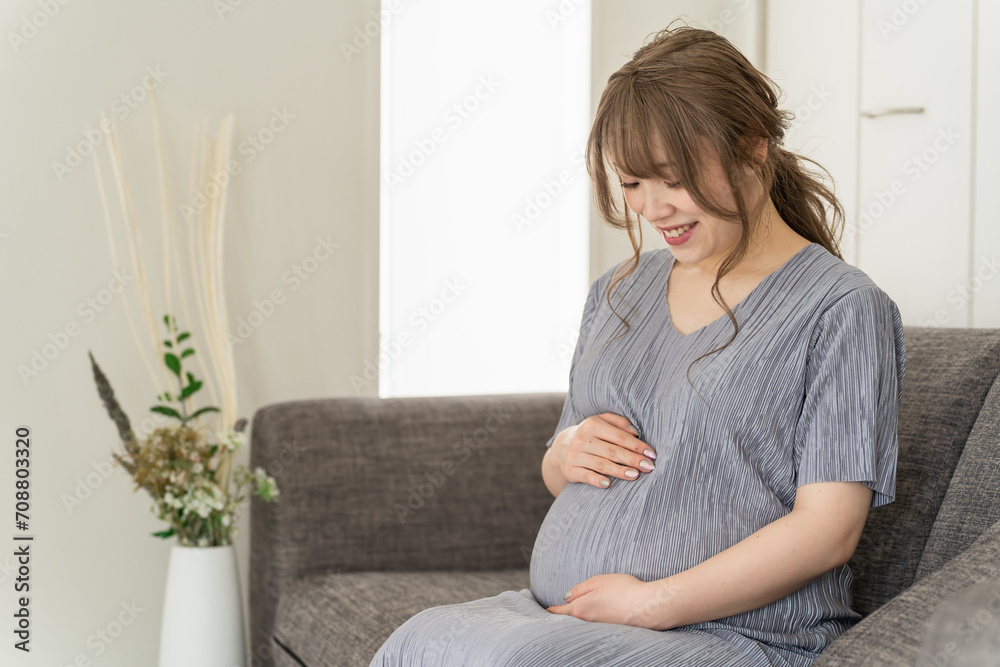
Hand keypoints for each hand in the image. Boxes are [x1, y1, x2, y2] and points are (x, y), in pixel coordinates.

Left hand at [545, 573, 673, 629]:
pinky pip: (597, 624)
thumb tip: (567, 597)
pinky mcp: (612, 630)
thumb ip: (579, 589)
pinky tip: (601, 612)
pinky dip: (594, 619)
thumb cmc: (623, 590)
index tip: (546, 610)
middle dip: (565, 615)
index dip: (552, 610)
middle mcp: (588, 622)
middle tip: (559, 611)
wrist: (648, 606)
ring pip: (585, 622)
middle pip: (572, 619)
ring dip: (581, 616)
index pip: (560, 612)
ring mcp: (600, 628)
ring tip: (578, 610)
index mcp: (581, 609)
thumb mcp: (597, 581)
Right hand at [550, 413, 655, 488]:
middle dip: (633, 460)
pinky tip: (609, 484)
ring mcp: (575, 455)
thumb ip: (620, 422)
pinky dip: (597, 480)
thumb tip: (635, 432)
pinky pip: (586, 476)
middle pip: (613, 451)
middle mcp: (582, 438)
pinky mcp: (570, 470)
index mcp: (592, 424)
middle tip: (649, 467)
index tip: (652, 455)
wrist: (563, 447)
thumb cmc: (591, 435)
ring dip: (620, 471)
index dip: (638, 446)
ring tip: (635, 475)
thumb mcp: (602, 422)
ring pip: (602, 465)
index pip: (620, 437)